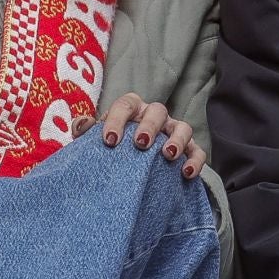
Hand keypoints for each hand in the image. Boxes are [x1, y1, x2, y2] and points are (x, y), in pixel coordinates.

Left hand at [76, 92, 204, 178]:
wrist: (130, 169)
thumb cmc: (114, 149)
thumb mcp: (96, 141)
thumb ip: (85, 132)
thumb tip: (81, 125)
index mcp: (132, 110)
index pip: (126, 104)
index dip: (117, 120)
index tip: (109, 141)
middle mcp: (155, 117)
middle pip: (157, 110)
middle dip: (150, 126)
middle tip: (140, 144)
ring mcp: (173, 132)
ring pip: (183, 127)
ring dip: (177, 139)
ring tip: (168, 155)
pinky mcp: (188, 150)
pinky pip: (197, 151)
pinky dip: (195, 160)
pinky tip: (186, 173)